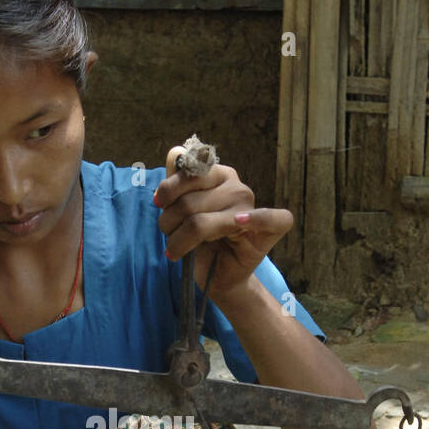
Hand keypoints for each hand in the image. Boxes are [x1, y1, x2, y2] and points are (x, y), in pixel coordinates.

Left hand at [153, 146, 293, 303]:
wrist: (217, 277)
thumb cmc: (198, 242)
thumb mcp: (181, 209)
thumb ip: (176, 181)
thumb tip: (174, 151)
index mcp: (219, 176)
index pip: (189, 174)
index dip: (168, 191)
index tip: (159, 205)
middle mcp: (238, 188)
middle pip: (189, 204)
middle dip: (168, 224)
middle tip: (168, 237)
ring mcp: (252, 208)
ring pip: (200, 223)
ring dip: (178, 241)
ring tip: (176, 249)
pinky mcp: (269, 231)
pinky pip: (268, 218)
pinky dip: (255, 219)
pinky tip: (238, 223)